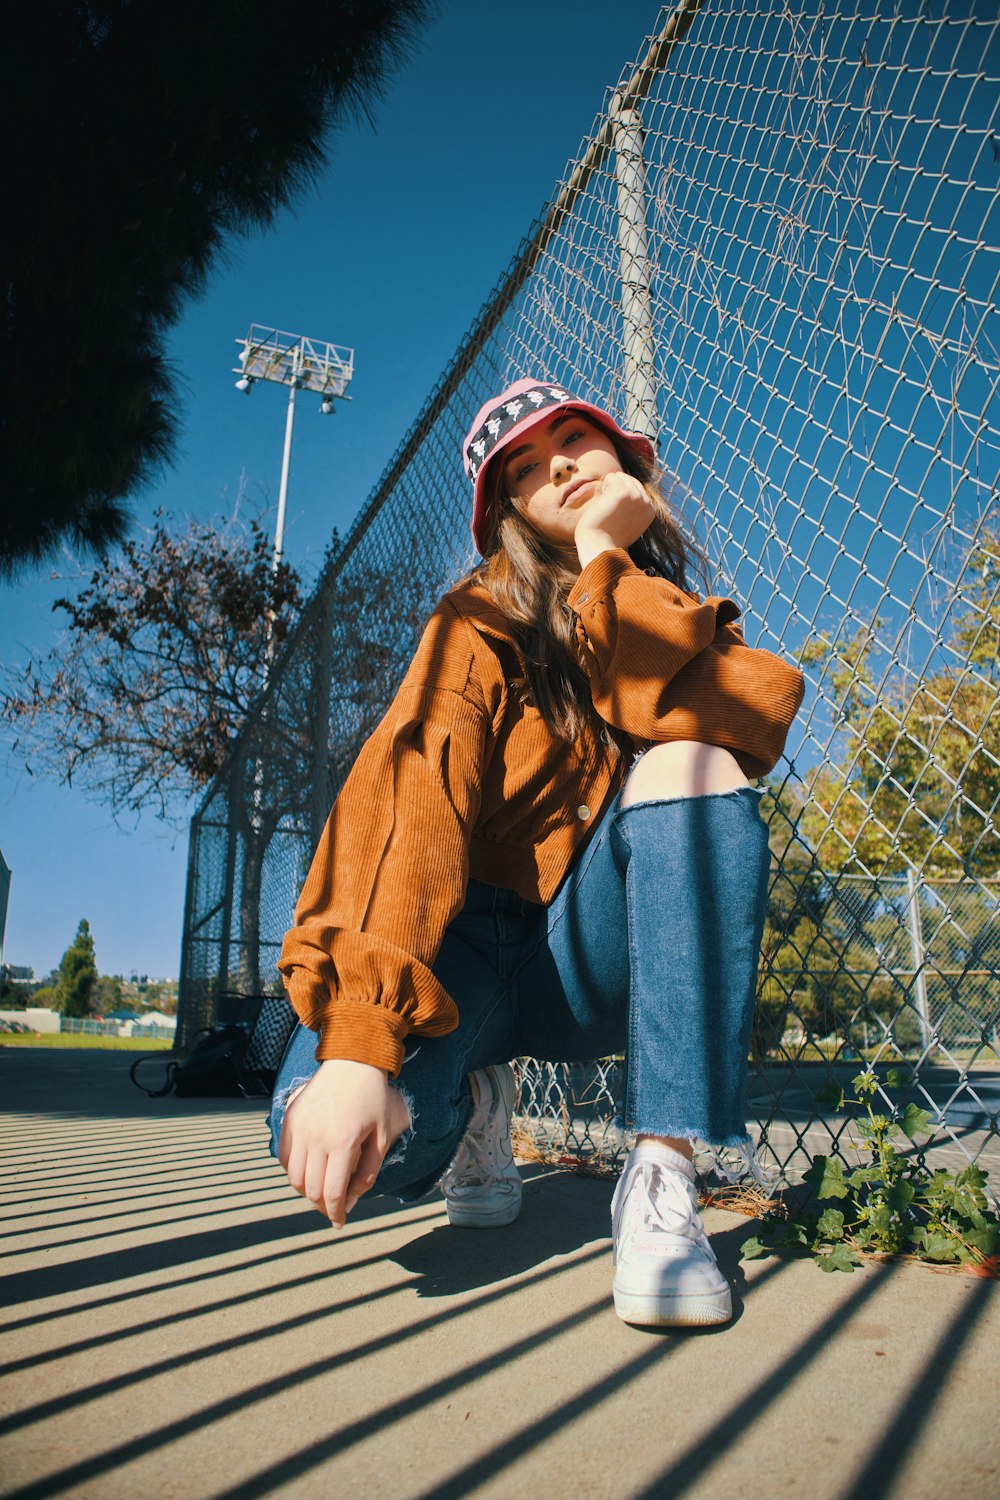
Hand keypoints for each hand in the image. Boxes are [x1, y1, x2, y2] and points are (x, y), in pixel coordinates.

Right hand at [278, 1058, 406, 1227]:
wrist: (352, 1062)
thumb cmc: (372, 1099)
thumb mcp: (381, 1136)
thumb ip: (368, 1172)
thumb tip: (351, 1202)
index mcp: (344, 1143)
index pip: (333, 1193)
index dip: (336, 1214)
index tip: (340, 1222)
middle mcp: (317, 1137)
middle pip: (310, 1190)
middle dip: (322, 1206)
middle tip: (332, 1209)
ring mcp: (300, 1128)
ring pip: (293, 1177)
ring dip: (306, 1190)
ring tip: (320, 1190)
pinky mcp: (289, 1119)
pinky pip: (283, 1156)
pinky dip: (293, 1170)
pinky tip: (308, 1169)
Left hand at [574, 471, 654, 568]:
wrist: (600, 548)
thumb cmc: (608, 538)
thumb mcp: (629, 523)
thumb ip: (633, 508)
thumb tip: (630, 491)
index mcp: (650, 511)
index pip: (636, 487)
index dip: (621, 497)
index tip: (616, 516)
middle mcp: (646, 502)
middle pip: (628, 479)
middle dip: (615, 490)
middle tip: (609, 512)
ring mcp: (635, 496)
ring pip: (620, 476)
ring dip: (609, 488)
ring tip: (606, 508)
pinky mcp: (622, 492)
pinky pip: (611, 476)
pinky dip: (603, 487)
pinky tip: (602, 504)